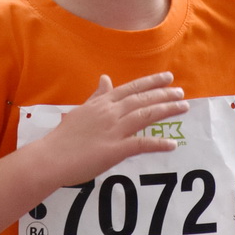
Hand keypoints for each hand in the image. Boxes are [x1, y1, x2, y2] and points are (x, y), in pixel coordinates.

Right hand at [36, 74, 189, 186]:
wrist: (50, 157)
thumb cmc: (64, 137)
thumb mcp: (81, 110)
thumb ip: (96, 96)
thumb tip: (105, 78)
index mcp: (102, 103)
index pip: (131, 88)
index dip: (152, 82)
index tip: (168, 78)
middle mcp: (110, 113)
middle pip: (143, 100)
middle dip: (165, 95)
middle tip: (182, 93)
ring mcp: (113, 131)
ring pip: (145, 116)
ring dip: (167, 111)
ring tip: (183, 108)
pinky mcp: (114, 150)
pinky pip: (141, 145)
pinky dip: (158, 144)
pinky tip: (172, 144)